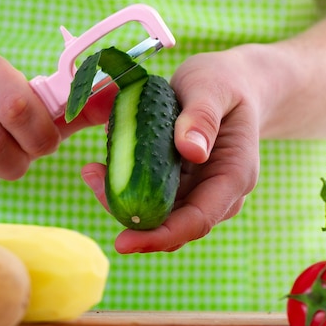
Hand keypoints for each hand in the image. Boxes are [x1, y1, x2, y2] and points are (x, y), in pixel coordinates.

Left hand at [82, 47, 261, 252]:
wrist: (231, 84)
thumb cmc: (224, 83)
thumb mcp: (212, 87)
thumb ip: (203, 116)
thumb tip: (191, 152)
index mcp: (234, 176)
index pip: (198, 220)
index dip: (161, 236)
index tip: (122, 243)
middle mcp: (217, 193)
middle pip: (170, 223)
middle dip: (128, 216)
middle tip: (91, 178)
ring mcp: (196, 191)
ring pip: (155, 214)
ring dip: (121, 200)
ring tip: (92, 169)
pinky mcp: (177, 184)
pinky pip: (148, 195)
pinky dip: (124, 185)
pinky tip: (102, 165)